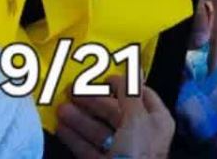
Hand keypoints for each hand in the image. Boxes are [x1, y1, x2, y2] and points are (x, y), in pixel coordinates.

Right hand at [55, 86, 173, 158]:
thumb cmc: (136, 153)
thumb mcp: (136, 119)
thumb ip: (130, 93)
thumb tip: (133, 66)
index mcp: (156, 121)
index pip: (141, 96)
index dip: (123, 85)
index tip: (102, 78)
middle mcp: (141, 136)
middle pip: (115, 113)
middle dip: (94, 102)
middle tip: (71, 90)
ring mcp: (121, 153)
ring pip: (99, 131)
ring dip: (80, 119)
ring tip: (61, 109)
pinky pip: (89, 150)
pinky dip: (76, 139)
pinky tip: (60, 128)